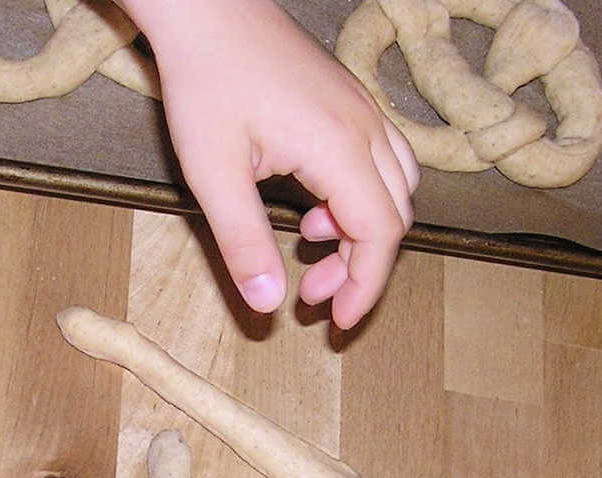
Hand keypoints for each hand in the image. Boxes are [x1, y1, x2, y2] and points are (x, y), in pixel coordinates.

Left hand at [127, 0, 419, 328]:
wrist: (207, 6)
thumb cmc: (206, 78)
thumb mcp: (213, 171)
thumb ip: (244, 242)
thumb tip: (269, 306)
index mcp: (340, 148)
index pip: (380, 235)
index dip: (365, 287)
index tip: (338, 322)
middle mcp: (366, 128)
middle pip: (395, 217)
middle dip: (360, 267)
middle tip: (312, 295)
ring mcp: (364, 110)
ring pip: (396, 189)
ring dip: (364, 232)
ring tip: (311, 247)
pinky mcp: (351, 102)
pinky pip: (382, 162)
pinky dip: (361, 197)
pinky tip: (314, 204)